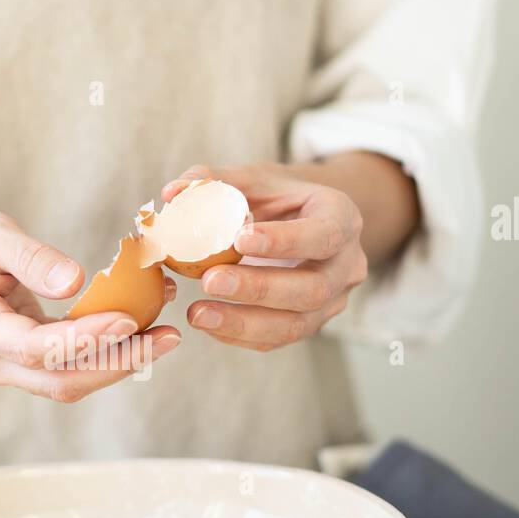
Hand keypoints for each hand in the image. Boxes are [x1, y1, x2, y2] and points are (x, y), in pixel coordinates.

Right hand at [0, 204, 180, 400]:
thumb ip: (29, 257)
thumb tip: (76, 280)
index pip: (34, 347)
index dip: (84, 339)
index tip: (130, 319)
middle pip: (58, 379)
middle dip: (118, 363)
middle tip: (169, 337)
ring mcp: (1, 367)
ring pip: (67, 381)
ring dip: (119, 363)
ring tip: (167, 335)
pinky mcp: (20, 363)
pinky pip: (67, 367)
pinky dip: (105, 351)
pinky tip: (143, 328)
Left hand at [162, 163, 368, 350]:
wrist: (303, 223)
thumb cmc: (277, 198)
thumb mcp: (254, 178)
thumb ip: (215, 181)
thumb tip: (172, 192)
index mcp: (341, 218)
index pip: (323, 234)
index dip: (284, 241)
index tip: (238, 240)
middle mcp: (346, 265)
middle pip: (311, 288)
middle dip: (258, 288)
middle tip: (209, 280)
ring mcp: (333, 301)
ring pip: (297, 324)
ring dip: (243, 323)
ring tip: (197, 313)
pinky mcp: (310, 324)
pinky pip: (278, 339)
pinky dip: (239, 335)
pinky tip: (208, 323)